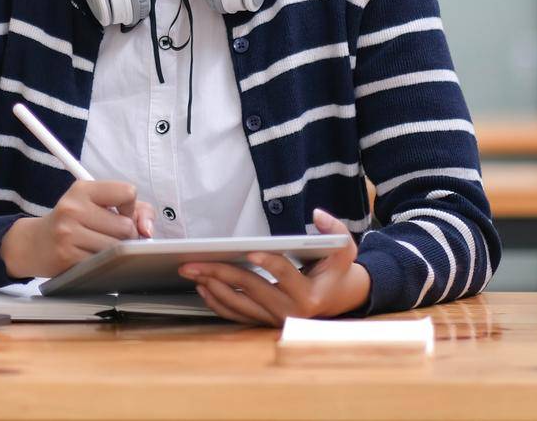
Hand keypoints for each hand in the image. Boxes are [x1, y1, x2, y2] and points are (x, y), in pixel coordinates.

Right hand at [0, 179, 154, 277]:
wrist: (34, 244)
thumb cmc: (73, 222)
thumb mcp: (98, 204)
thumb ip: (135, 209)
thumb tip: (148, 231)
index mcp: (83, 189)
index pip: (127, 192)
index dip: (130, 207)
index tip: (120, 214)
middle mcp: (74, 208)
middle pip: (125, 226)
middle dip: (127, 236)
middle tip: (113, 237)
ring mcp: (68, 233)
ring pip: (117, 248)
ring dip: (117, 252)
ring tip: (103, 248)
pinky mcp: (67, 257)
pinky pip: (103, 263)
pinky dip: (103, 264)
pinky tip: (92, 258)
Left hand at [178, 209, 369, 325]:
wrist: (337, 300)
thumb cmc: (337, 271)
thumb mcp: (343, 248)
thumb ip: (335, 229)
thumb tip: (318, 214)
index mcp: (308, 294)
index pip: (284, 275)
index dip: (268, 262)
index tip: (250, 251)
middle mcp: (289, 311)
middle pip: (251, 289)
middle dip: (220, 273)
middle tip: (193, 262)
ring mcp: (274, 319)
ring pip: (238, 305)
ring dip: (213, 288)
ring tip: (193, 272)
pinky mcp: (264, 322)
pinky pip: (236, 315)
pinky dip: (217, 302)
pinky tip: (203, 288)